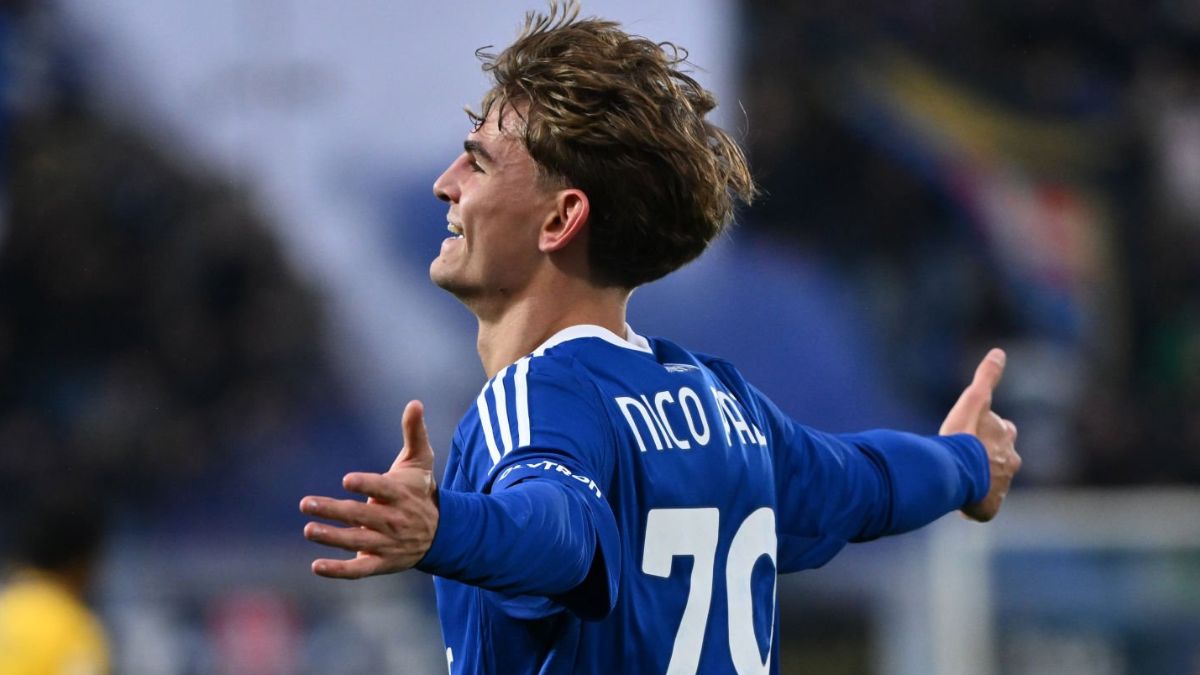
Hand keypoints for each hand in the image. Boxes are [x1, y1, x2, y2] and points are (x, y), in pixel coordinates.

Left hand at [301, 400, 438, 577]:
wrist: (442, 533)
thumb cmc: (421, 490)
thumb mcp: (421, 460)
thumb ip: (414, 432)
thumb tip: (415, 402)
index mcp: (401, 494)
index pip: (383, 489)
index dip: (366, 485)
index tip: (346, 480)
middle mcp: (394, 520)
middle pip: (361, 516)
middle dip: (333, 511)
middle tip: (305, 503)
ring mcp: (387, 544)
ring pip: (357, 542)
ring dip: (332, 538)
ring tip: (309, 530)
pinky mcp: (381, 563)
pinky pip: (359, 570)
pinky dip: (339, 571)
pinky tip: (316, 566)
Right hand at [940, 349, 1020, 521]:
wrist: (957, 471)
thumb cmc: (963, 436)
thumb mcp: (974, 401)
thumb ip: (987, 377)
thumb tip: (999, 351)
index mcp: (1006, 438)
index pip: (1003, 430)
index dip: (990, 429)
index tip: (974, 432)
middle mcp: (1009, 462)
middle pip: (1001, 458)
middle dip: (988, 458)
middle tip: (965, 457)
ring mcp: (1000, 487)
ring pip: (991, 483)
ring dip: (978, 482)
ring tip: (958, 480)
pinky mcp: (989, 508)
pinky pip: (982, 508)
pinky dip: (973, 506)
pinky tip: (958, 501)